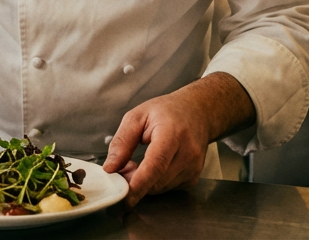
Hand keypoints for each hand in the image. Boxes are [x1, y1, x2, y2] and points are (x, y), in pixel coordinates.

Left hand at [102, 73, 253, 206]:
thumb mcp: (136, 117)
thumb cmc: (166, 112)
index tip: (123, 196)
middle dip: (134, 181)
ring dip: (145, 182)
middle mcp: (188, 153)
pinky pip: (167, 188)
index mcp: (172, 133)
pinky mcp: (193, 177)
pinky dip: (155, 182)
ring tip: (140, 161)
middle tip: (124, 166)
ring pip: (160, 188)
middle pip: (156, 181)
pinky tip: (154, 166)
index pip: (156, 164)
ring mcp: (193, 167)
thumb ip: (122, 142)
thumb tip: (110, 168)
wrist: (198, 112)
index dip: (139, 182)